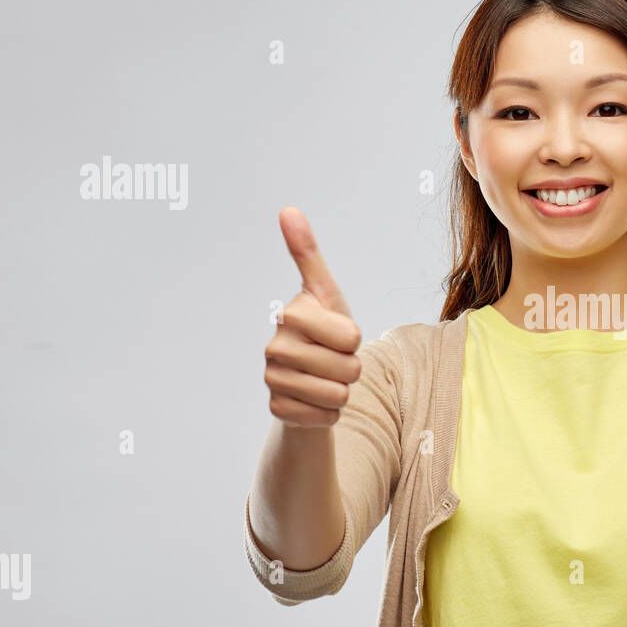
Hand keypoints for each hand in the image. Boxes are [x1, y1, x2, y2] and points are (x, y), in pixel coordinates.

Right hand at [263, 207, 362, 427]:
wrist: (306, 378)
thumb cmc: (323, 330)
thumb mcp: (325, 293)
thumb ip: (308, 253)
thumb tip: (287, 209)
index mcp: (291, 314)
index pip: (352, 336)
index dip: (354, 338)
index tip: (338, 333)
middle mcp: (275, 347)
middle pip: (349, 368)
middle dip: (352, 367)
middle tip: (334, 360)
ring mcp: (272, 380)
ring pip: (339, 394)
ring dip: (342, 390)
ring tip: (326, 378)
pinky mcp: (277, 410)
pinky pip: (327, 417)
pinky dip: (329, 412)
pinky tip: (314, 399)